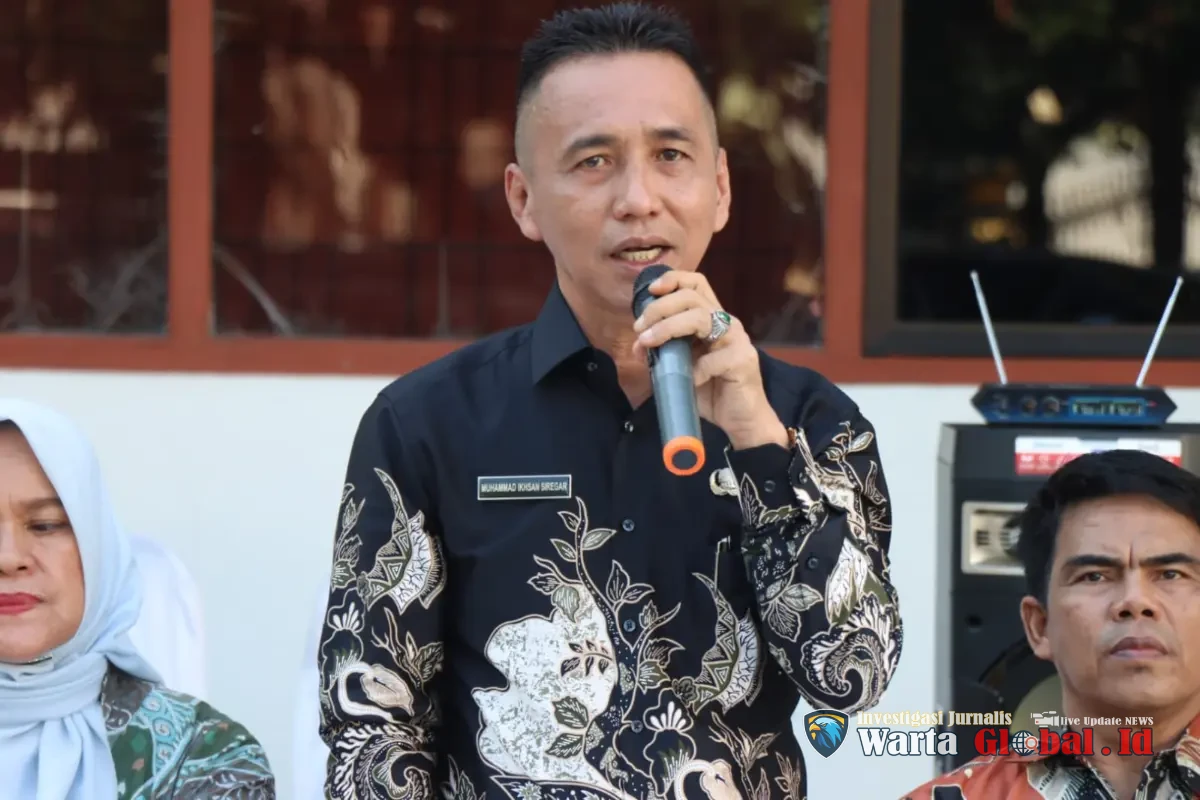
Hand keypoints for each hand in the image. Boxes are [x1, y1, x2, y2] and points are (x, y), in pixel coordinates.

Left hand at [631, 270, 788, 450]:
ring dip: (668, 327)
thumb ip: (665, 352)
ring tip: (649, 342)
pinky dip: (694, 371)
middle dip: (659, 308)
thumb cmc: (712, 391)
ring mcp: (737, 340)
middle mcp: (726, 323)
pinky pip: (711, 359)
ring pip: (700, 318)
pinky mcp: (742, 360)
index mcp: (712, 319)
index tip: (651, 290)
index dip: (674, 279)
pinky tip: (690, 382)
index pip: (697, 283)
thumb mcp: (681, 367)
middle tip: (639, 327)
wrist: (741, 421)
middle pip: (691, 297)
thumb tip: (639, 345)